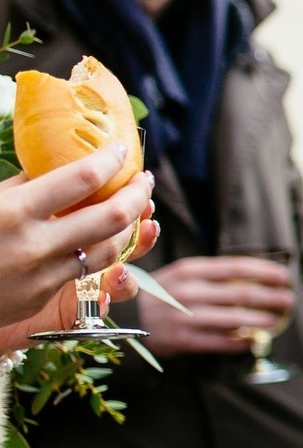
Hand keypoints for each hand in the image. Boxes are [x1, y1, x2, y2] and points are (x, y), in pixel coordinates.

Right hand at [0, 150, 158, 348]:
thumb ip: (24, 186)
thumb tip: (63, 166)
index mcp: (14, 211)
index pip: (83, 178)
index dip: (111, 160)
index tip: (122, 150)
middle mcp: (34, 245)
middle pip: (112, 217)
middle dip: (137, 195)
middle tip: (144, 180)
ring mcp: (43, 276)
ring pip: (110, 250)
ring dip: (132, 227)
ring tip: (137, 209)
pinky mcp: (44, 298)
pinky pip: (87, 272)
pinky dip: (104, 252)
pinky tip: (109, 238)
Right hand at [139, 255, 295, 354]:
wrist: (121, 319)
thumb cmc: (161, 295)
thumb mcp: (180, 276)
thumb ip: (212, 275)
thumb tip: (256, 278)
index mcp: (189, 270)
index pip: (235, 267)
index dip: (264, 271)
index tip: (284, 276)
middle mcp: (187, 291)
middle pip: (239, 293)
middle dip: (269, 297)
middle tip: (289, 300)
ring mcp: (183, 316)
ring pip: (232, 318)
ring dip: (259, 320)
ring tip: (275, 321)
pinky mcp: (181, 340)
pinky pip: (218, 342)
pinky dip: (239, 342)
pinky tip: (253, 341)